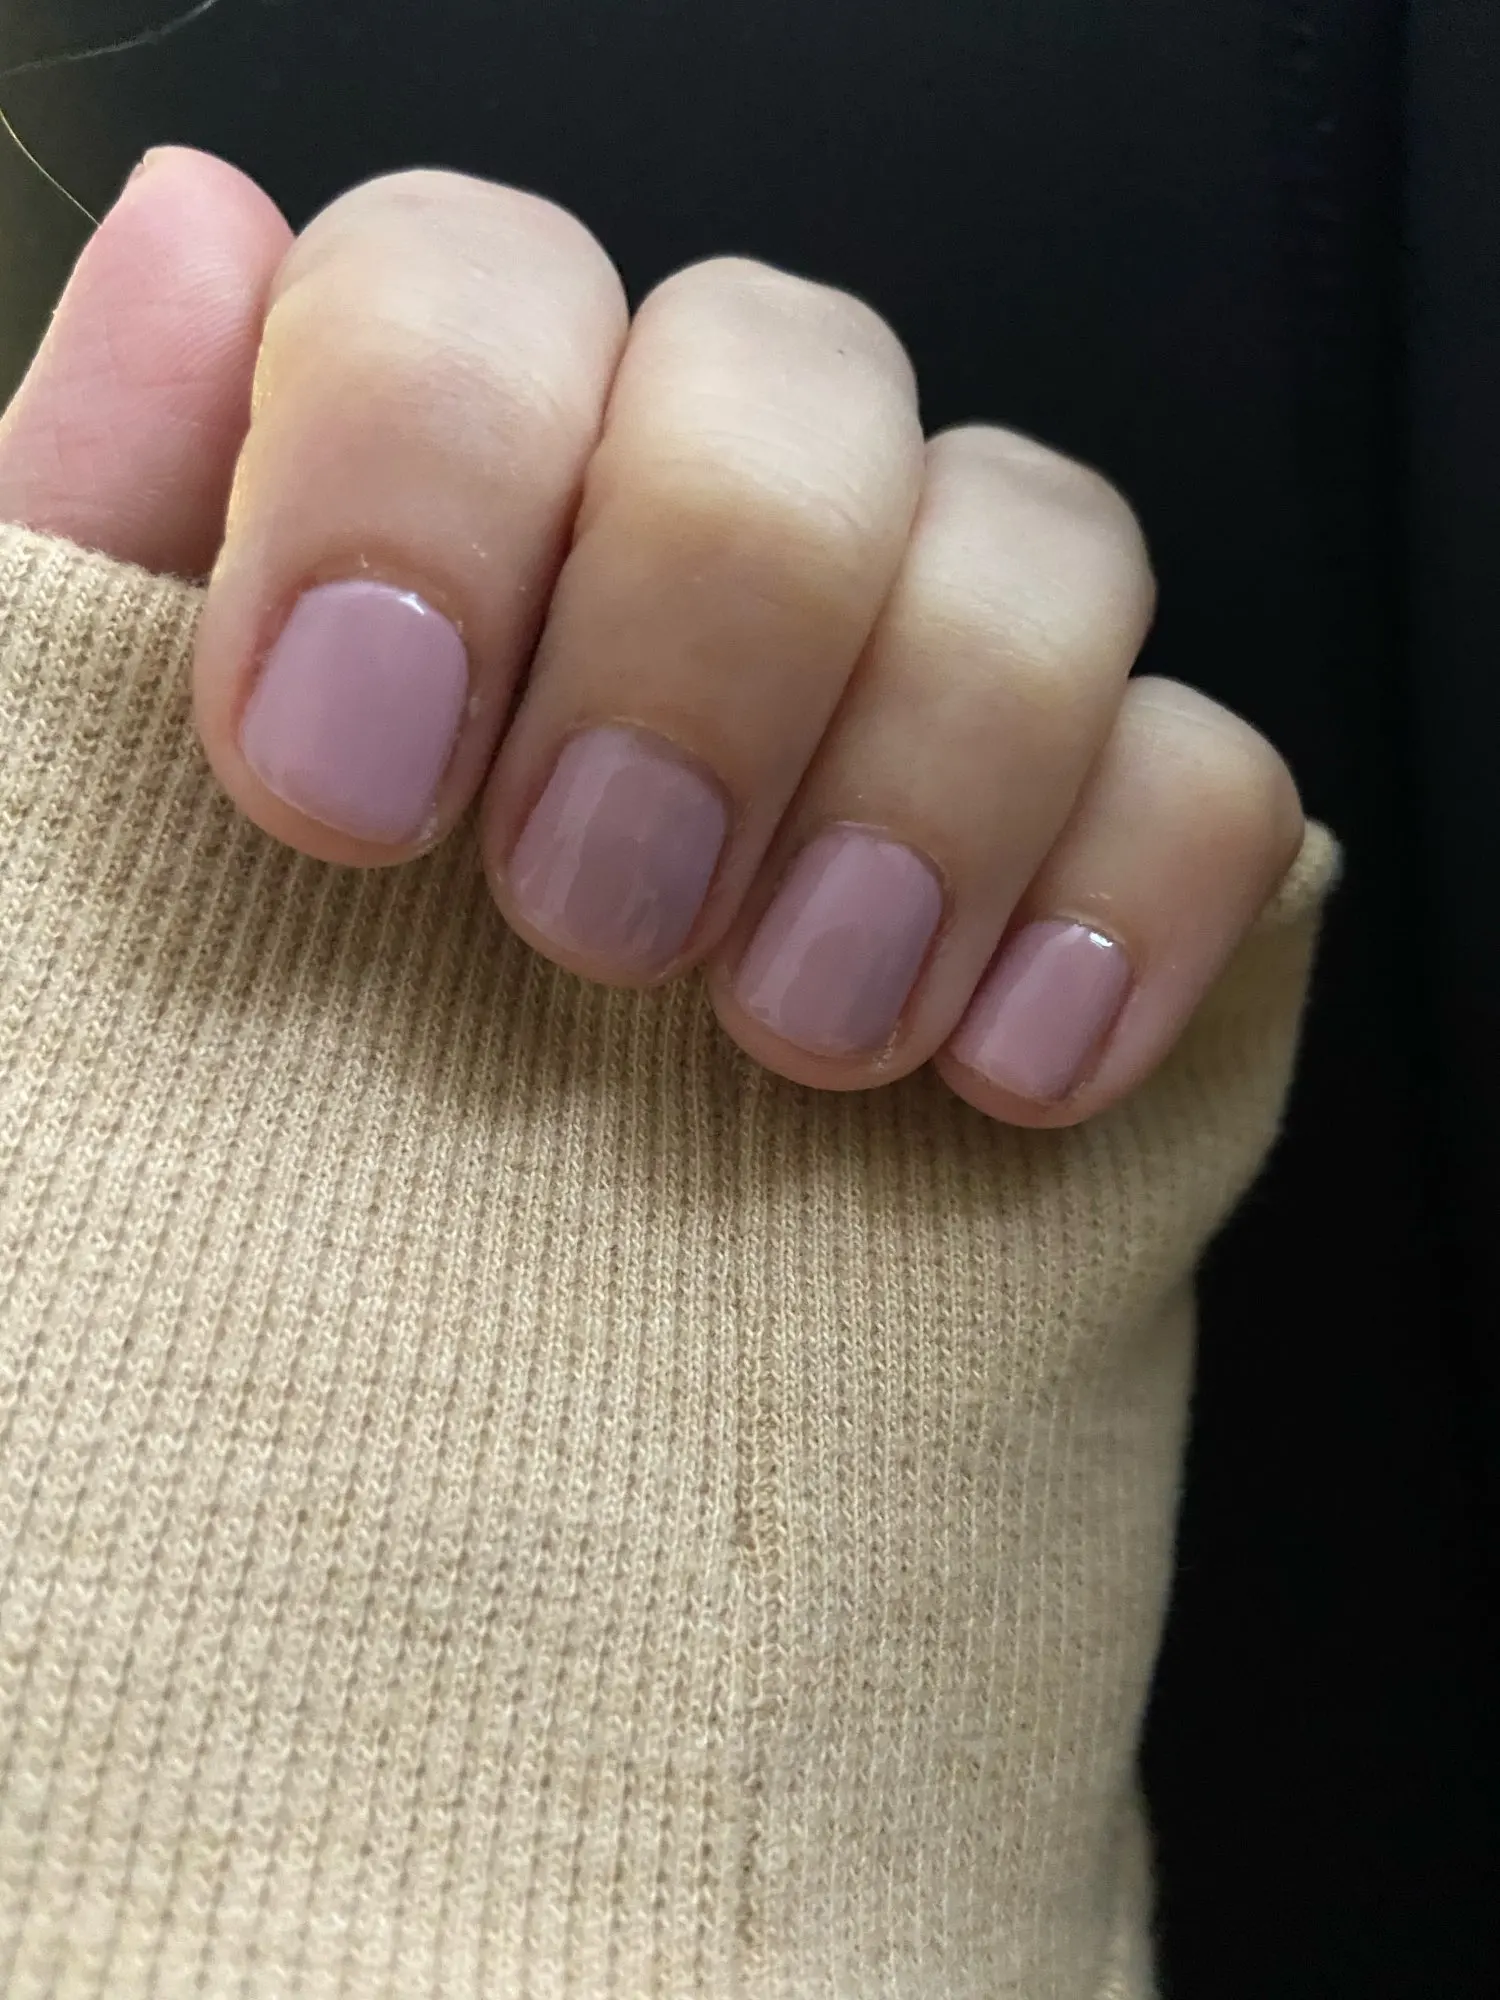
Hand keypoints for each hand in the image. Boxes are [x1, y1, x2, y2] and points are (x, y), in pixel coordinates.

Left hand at [0, 147, 1302, 1126]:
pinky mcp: (1080, 869)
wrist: (400, 1462)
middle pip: (798, 377)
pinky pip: (1211, 773)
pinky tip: (1007, 1067)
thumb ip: (82, 548)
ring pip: (1044, 537)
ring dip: (933, 775)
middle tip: (591, 926)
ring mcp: (909, 698)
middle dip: (706, 650)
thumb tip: (188, 237)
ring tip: (796, 1037)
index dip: (431, 472)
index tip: (345, 780)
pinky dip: (1136, 897)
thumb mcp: (73, 859)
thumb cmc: (212, 1144)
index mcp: (437, 500)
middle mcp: (686, 547)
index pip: (483, 281)